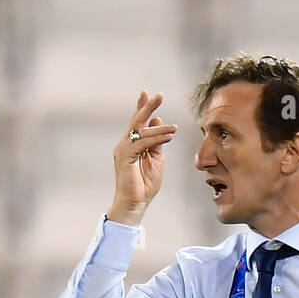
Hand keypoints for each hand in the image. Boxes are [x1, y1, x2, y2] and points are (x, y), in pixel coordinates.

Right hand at [107, 90, 176, 224]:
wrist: (135, 203)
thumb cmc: (144, 185)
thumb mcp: (156, 161)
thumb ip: (157, 143)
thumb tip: (158, 123)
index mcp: (132, 145)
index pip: (137, 123)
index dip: (142, 108)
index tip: (147, 94)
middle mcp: (125, 144)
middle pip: (137, 121)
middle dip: (147, 107)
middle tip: (159, 95)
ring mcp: (123, 150)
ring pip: (143, 132)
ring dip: (160, 129)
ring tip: (174, 128)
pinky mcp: (125, 157)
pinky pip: (143, 143)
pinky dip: (157, 139)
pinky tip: (169, 136)